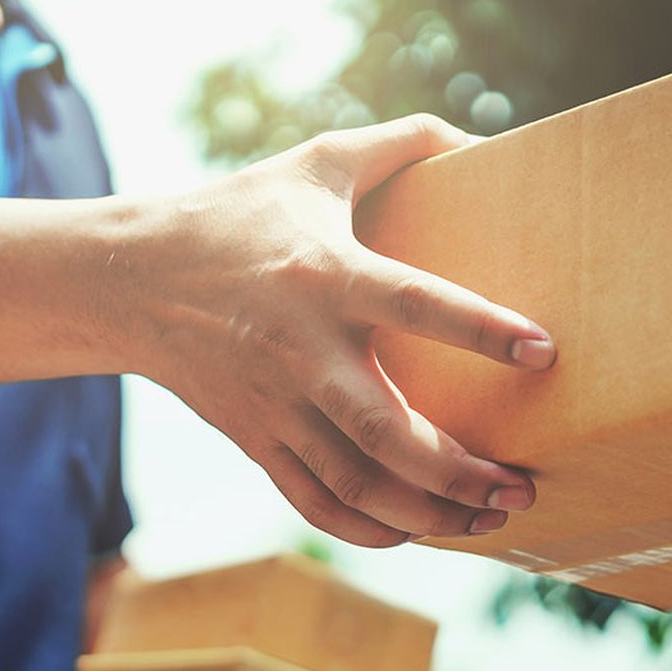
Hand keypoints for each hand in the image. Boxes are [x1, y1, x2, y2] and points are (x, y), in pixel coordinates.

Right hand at [120, 114, 554, 547]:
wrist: (128, 278)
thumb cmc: (239, 213)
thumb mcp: (316, 161)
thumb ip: (402, 143)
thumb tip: (481, 139)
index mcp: (326, 275)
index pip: (413, 302)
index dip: (479, 329)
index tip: (543, 351)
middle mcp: (301, 349)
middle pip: (384, 429)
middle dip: (459, 471)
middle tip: (523, 486)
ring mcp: (275, 404)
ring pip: (356, 483)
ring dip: (429, 514)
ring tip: (489, 519)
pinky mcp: (254, 439)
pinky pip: (315, 502)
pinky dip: (369, 529)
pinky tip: (418, 531)